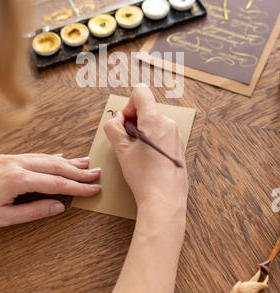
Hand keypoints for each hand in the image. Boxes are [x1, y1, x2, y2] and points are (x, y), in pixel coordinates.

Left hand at [0, 153, 100, 227]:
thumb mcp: (3, 217)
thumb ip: (34, 211)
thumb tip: (59, 206)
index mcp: (17, 179)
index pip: (56, 182)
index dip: (77, 187)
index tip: (93, 188)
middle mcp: (17, 164)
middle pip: (55, 165)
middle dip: (77, 170)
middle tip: (96, 173)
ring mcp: (11, 158)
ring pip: (46, 157)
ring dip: (67, 161)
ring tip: (84, 163)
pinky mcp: (6, 157)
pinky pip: (34, 155)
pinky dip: (50, 157)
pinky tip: (60, 157)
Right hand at [104, 87, 187, 215]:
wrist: (164, 200)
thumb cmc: (144, 176)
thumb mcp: (121, 150)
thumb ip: (113, 127)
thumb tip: (118, 120)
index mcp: (154, 120)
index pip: (140, 92)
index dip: (128, 105)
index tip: (125, 123)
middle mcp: (168, 123)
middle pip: (146, 109)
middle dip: (133, 121)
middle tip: (128, 143)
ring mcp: (176, 134)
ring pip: (153, 122)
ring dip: (142, 132)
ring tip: (138, 154)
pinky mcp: (178, 145)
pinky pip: (161, 133)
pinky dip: (152, 140)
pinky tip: (147, 159)